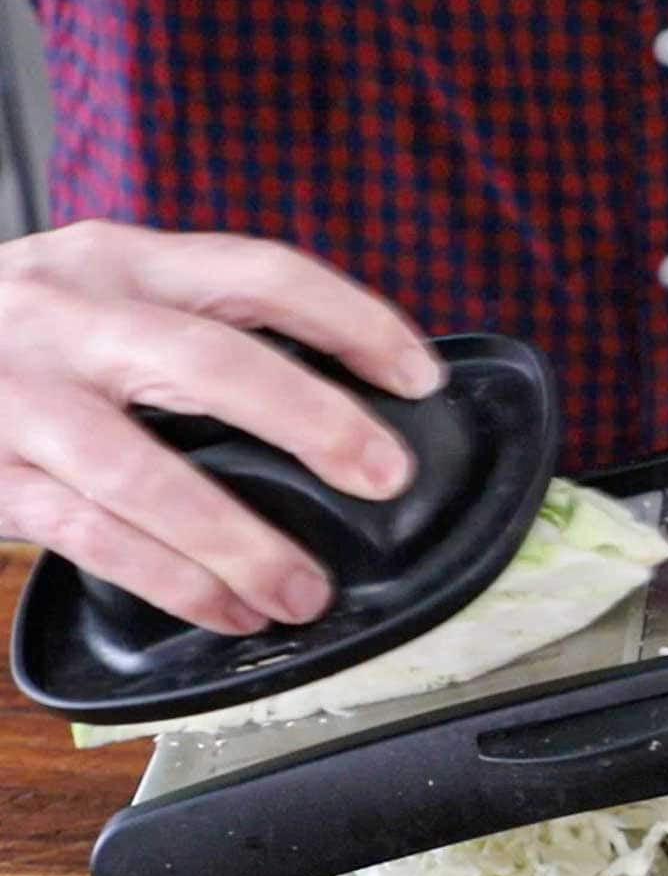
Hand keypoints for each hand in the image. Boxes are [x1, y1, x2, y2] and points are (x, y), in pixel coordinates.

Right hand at [0, 220, 443, 633]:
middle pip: (214, 363)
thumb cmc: (20, 337)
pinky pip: (93, 537)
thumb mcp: (102, 298)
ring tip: (307, 593)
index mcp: (124, 264)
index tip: (420, 374)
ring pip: (146, 474)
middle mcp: (74, 317)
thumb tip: (326, 407)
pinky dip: (171, 582)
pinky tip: (230, 611)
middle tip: (385, 476)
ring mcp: (26, 398)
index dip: (352, 320)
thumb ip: (192, 328)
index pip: (261, 272)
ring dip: (240, 541)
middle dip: (314, 422)